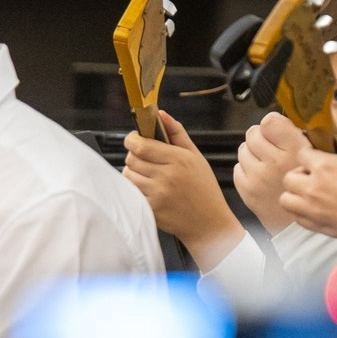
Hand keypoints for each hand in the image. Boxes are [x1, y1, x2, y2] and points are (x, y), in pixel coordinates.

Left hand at [123, 116, 244, 267]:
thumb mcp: (196, 156)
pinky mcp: (151, 209)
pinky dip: (135, 188)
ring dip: (133, 172)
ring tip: (147, 175)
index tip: (134, 139)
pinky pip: (131, 192)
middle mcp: (166, 176)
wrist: (208, 223)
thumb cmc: (204, 189)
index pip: (141, 145)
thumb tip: (161, 114)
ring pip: (128, 175)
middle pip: (131, 159)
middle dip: (133, 155)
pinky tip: (148, 189)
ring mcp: (157, 194)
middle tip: (143, 159)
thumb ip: (177, 133)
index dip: (132, 140)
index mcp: (178, 159)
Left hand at [233, 113, 315, 234]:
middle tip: (269, 146)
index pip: (270, 121)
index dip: (272, 124)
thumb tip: (285, 123)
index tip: (276, 130)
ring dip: (252, 153)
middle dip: (260, 138)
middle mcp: (275, 161)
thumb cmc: (317, 195)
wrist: (306, 229)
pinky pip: (237, 169)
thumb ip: (303, 140)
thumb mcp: (323, 161)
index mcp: (296, 150)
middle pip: (253, 134)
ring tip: (265, 162)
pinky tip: (260, 176)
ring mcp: (258, 177)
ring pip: (242, 150)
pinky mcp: (247, 191)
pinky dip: (246, 170)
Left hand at [279, 136, 336, 253]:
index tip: (319, 156)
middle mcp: (315, 188)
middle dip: (300, 173)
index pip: (301, 153)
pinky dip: (303, 213)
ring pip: (286, 200)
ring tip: (312, 193)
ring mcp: (316, 211)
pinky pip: (298, 219)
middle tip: (315, 175)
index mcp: (327, 166)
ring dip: (296, 194)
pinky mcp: (321, 228)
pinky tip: (319, 209)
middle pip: (289, 177)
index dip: (310, 153)